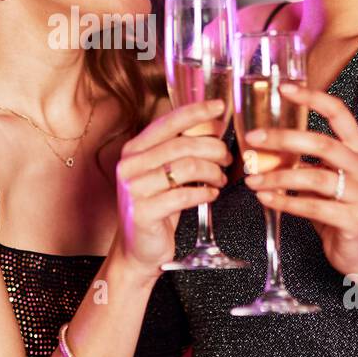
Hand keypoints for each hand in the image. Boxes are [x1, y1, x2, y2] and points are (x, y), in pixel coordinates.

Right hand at [114, 100, 231, 272]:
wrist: (137, 250)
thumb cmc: (156, 208)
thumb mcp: (161, 175)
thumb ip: (176, 152)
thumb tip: (210, 129)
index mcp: (134, 150)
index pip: (167, 123)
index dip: (194, 111)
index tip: (219, 106)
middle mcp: (130, 166)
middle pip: (181, 144)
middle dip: (212, 149)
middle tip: (227, 158)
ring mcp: (134, 189)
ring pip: (186, 167)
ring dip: (212, 172)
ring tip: (220, 179)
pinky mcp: (143, 212)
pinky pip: (184, 195)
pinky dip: (205, 193)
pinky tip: (211, 195)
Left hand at [242, 83, 357, 275]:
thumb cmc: (341, 208)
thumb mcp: (327, 177)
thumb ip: (305, 160)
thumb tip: (263, 145)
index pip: (339, 113)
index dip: (313, 98)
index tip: (285, 88)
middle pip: (323, 144)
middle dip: (283, 139)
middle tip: (253, 139)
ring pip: (315, 178)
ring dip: (278, 177)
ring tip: (252, 180)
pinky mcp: (354, 220)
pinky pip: (313, 208)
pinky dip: (285, 202)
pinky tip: (265, 199)